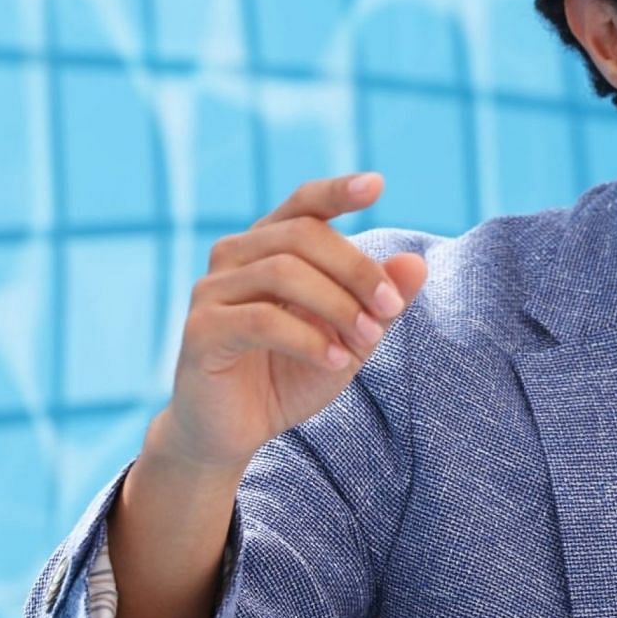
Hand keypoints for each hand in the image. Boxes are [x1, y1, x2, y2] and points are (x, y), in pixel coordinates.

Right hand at [157, 171, 428, 473]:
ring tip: (367, 340)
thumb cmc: (291, 374)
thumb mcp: (351, 338)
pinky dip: (308, 339)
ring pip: (283, 272)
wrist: (234, 432)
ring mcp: (211, 291)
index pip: (302, 204)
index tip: (378, 185)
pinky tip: (336, 361)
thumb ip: (382, 301)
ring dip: (338, 305)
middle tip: (392, 308)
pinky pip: (261, 319)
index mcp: (268, 246)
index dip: (337, 191)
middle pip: (303, 234)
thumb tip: (416, 262)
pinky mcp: (200, 331)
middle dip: (357, 269)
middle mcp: (234, 257)